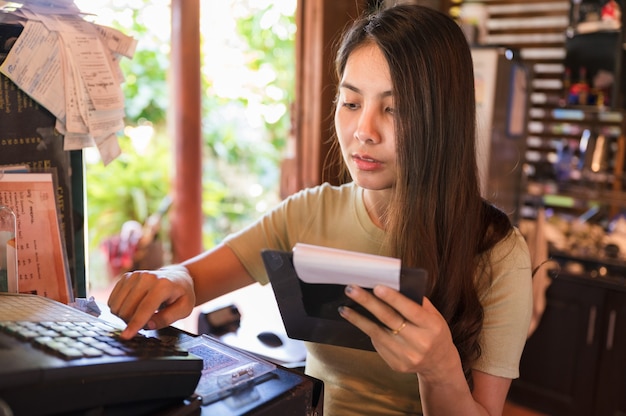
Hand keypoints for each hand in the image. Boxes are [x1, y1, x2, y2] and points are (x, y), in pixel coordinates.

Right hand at [107, 265, 195, 339]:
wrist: (176, 277)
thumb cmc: (181, 295)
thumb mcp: (184, 309)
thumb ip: (167, 318)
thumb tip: (148, 325)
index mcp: (163, 285)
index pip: (145, 308)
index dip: (135, 324)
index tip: (125, 337)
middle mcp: (146, 277)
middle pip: (128, 309)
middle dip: (132, 322)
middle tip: (147, 321)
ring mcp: (134, 276)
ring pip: (117, 306)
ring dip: (125, 316)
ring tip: (141, 313)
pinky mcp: (125, 277)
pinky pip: (112, 300)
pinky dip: (120, 308)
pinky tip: (133, 306)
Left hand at [339, 284, 458, 379]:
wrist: (438, 364)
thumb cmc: (434, 332)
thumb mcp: (434, 316)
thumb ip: (416, 302)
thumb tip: (391, 286)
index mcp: (432, 327)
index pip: (410, 310)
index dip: (393, 298)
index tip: (377, 287)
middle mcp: (420, 343)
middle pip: (389, 319)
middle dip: (368, 303)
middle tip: (351, 290)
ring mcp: (407, 356)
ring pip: (377, 333)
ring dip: (358, 319)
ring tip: (344, 308)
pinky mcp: (396, 365)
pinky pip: (378, 344)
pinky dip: (367, 331)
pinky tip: (358, 321)